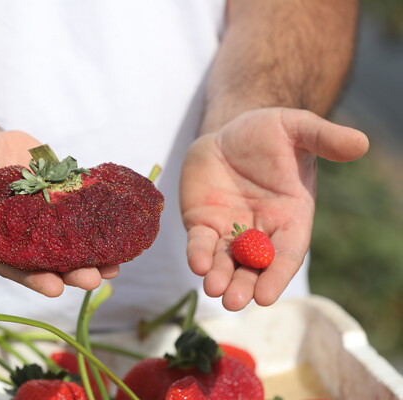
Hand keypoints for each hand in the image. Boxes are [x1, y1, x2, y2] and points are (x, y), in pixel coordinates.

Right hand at [0, 122, 118, 296]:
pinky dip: (98, 224)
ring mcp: (36, 218)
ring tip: (115, 267)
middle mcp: (13, 233)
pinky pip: (79, 215)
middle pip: (43, 259)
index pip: (5, 261)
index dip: (29, 275)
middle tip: (94, 278)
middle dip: (69, 271)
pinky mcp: (54, 198)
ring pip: (65, 243)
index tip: (52, 287)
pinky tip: (122, 231)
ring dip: (90, 256)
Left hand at [180, 108, 368, 310]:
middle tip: (234, 302)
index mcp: (290, 217)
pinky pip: (200, 242)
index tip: (265, 297)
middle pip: (254, 266)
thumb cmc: (269, 132)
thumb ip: (324, 137)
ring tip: (214, 290)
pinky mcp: (202, 223)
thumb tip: (360, 143)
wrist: (229, 130)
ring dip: (220, 278)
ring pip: (226, 261)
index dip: (277, 275)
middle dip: (245, 285)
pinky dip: (198, 254)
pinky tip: (197, 264)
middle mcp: (260, 230)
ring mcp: (229, 230)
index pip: (286, 253)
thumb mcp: (297, 128)